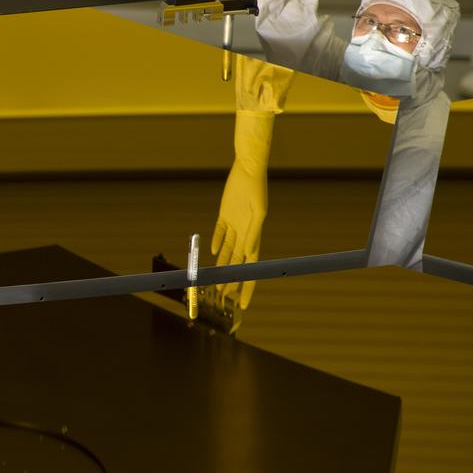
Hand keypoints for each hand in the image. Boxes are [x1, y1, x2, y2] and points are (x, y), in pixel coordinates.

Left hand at [211, 155, 266, 309]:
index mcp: (254, 236)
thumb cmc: (256, 189)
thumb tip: (250, 252)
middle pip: (236, 263)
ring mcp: (234, 224)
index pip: (250, 268)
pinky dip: (217, 242)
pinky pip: (220, 232)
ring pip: (227, 251)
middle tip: (224, 296)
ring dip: (222, 265)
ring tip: (216, 280)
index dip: (247, 286)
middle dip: (231, 280)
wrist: (248, 169)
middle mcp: (245, 233)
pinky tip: (214, 253)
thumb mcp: (258, 211)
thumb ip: (254, 232)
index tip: (243, 302)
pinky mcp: (225, 214)